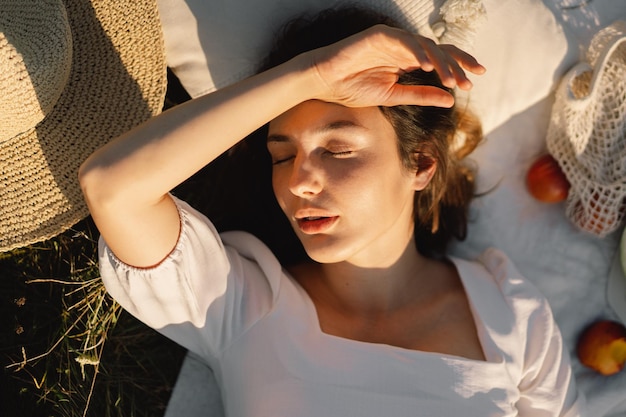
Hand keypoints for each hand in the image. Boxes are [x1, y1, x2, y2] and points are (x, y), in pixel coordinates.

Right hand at [307, 24, 484, 107]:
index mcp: (406, 60)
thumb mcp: (393, 96)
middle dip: (456, 64)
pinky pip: (404, 41)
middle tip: (469, 81)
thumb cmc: (353, 88)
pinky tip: (426, 66)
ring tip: (451, 79)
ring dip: (440, 62)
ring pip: (425, 45)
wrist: (325, 82)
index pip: (439, 60)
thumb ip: (421, 96)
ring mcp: (393, 40)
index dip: (458, 66)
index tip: (476, 79)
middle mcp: (403, 48)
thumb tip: (449, 100)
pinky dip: (417, 52)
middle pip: (438, 50)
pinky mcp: (380, 35)